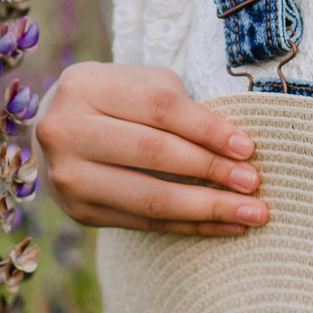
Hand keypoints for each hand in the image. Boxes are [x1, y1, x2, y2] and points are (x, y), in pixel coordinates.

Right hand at [35, 63, 264, 235]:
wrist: (59, 133)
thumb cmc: (116, 102)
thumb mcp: (142, 86)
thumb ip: (181, 109)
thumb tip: (238, 149)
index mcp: (85, 86)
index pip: (159, 108)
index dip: (207, 128)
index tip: (247, 148)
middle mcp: (65, 130)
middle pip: (153, 152)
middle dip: (210, 169)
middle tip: (253, 182)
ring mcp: (67, 176)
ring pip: (149, 196)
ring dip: (207, 208)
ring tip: (251, 213)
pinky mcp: (79, 211)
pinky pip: (144, 222)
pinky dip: (190, 226)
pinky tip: (224, 226)